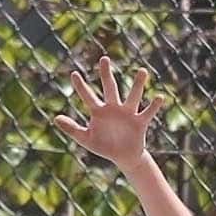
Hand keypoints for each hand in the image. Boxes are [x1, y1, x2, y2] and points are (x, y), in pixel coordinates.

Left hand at [55, 57, 161, 171]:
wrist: (124, 157)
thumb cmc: (104, 146)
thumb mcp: (86, 139)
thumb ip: (72, 129)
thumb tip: (55, 118)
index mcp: (99, 111)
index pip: (88, 96)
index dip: (80, 86)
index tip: (73, 74)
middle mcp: (114, 108)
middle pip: (110, 87)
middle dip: (106, 74)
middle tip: (104, 59)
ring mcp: (128, 113)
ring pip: (133, 95)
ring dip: (138, 84)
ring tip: (142, 71)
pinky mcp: (140, 122)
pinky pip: (147, 112)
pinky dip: (154, 106)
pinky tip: (159, 97)